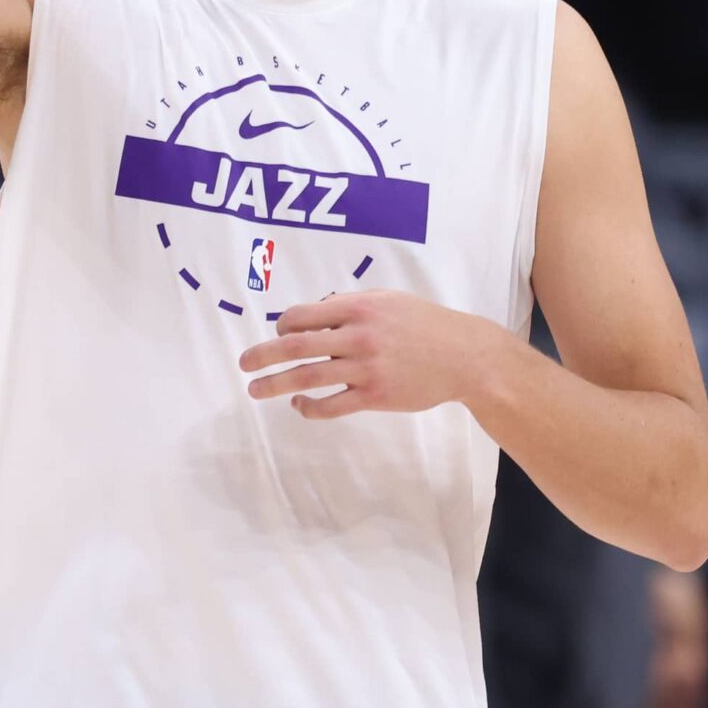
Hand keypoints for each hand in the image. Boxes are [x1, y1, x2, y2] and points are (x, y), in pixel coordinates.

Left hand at [239, 288, 492, 420]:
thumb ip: (350, 305)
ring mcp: (366, 368)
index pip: (303, 316)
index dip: (283, 325)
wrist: (464, 356)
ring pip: (309, 377)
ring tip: (256, 390)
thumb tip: (313, 316)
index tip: (278, 332)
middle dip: (264, 355)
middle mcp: (358, 336)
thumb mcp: (387, 300)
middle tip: (243, 364)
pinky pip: (333, 405)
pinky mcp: (375, 396)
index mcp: (358, 307)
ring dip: (276, 384)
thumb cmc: (422, 323)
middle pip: (296, 346)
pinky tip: (300, 405)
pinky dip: (310, 407)